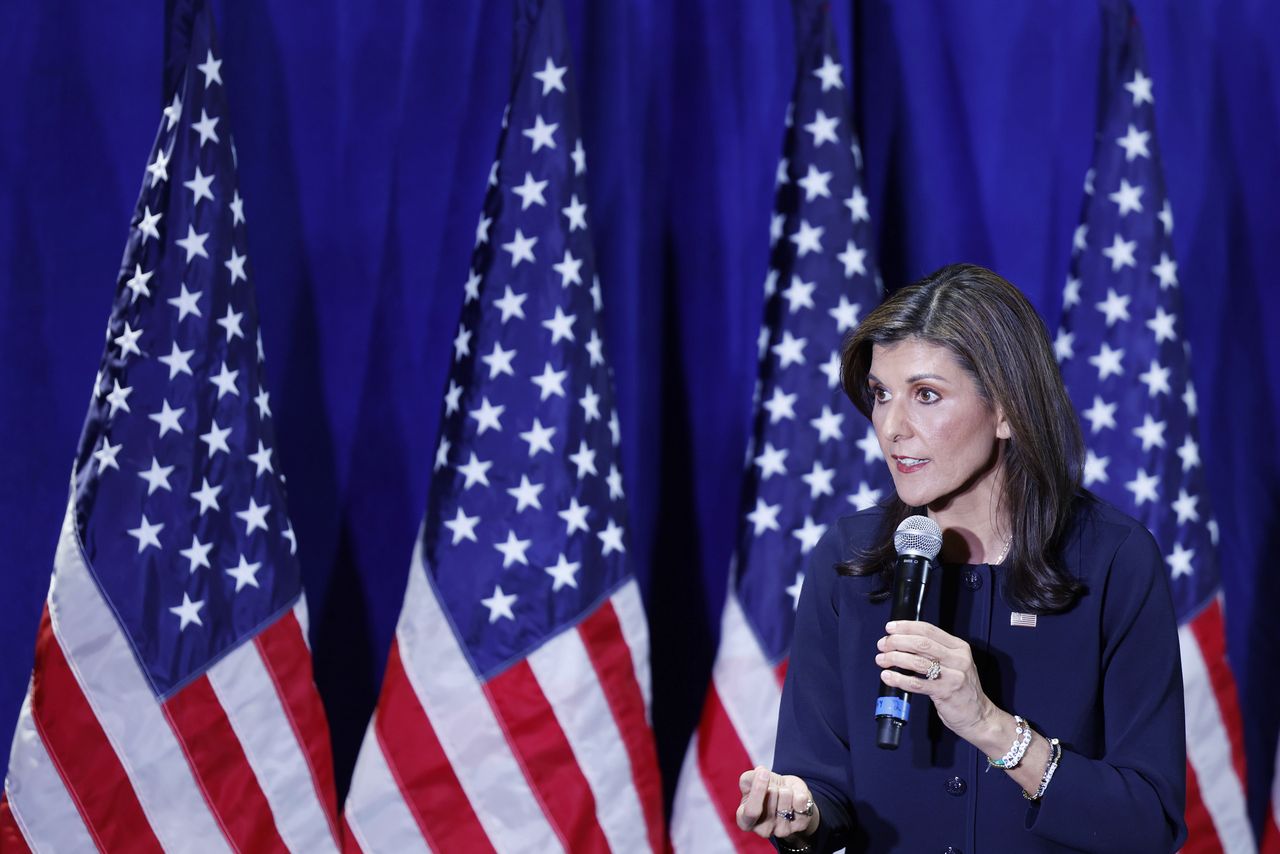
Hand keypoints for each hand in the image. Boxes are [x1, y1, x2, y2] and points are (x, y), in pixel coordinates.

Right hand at [735, 766, 818, 841]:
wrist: (789, 797)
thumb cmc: (766, 789)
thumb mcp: (753, 781)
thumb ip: (749, 777)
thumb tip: (760, 772)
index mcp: (746, 820)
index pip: (751, 811)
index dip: (758, 791)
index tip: (763, 773)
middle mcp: (763, 830)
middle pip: (770, 800)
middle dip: (773, 787)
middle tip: (773, 789)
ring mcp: (783, 830)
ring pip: (786, 797)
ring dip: (786, 789)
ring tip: (784, 794)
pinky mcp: (800, 826)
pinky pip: (801, 801)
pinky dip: (799, 792)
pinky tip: (795, 798)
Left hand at [876, 620, 997, 744]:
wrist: (979, 716)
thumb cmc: (961, 688)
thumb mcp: (955, 663)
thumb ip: (935, 651)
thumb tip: (903, 641)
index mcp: (959, 647)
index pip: (929, 630)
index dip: (906, 627)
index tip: (890, 628)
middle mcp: (958, 659)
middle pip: (921, 644)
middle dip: (897, 642)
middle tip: (883, 645)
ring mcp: (954, 676)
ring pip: (918, 662)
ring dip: (895, 659)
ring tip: (882, 660)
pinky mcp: (946, 693)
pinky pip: (917, 684)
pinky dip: (899, 679)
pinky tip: (888, 677)